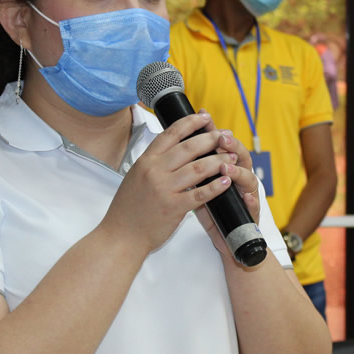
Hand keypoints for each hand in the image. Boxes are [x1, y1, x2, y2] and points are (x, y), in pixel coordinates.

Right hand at [102, 111, 241, 255]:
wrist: (122, 235)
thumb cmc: (128, 209)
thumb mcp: (135, 177)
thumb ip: (153, 163)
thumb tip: (174, 150)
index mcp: (145, 161)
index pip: (171, 134)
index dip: (190, 123)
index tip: (205, 118)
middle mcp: (154, 171)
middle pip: (189, 148)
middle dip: (211, 139)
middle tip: (225, 135)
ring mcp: (164, 189)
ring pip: (198, 168)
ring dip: (219, 161)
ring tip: (231, 157)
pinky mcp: (174, 208)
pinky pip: (200, 193)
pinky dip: (216, 186)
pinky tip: (227, 180)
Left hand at [192, 114, 262, 254]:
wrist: (223, 240)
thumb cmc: (209, 211)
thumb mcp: (197, 186)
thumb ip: (191, 167)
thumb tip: (173, 144)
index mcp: (226, 167)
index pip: (222, 144)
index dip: (213, 130)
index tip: (203, 117)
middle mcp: (239, 178)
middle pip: (240, 155)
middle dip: (230, 146)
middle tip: (220, 138)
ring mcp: (246, 195)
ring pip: (249, 178)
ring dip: (238, 172)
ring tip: (227, 168)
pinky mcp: (250, 214)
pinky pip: (252, 206)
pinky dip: (249, 201)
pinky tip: (246, 198)